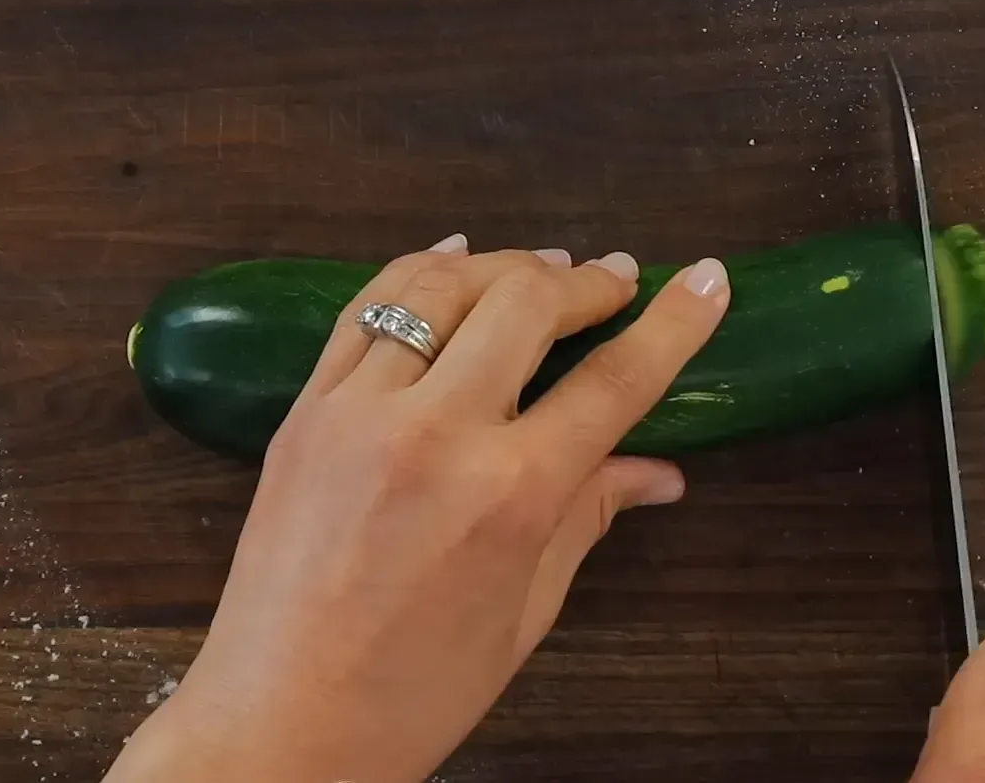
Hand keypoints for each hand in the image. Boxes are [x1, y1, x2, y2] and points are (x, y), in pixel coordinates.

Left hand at [106, 234, 731, 782]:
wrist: (278, 725)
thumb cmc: (415, 692)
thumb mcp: (525, 612)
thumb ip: (588, 518)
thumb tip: (659, 471)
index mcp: (509, 495)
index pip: (614, 382)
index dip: (673, 324)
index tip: (706, 279)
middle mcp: (435, 434)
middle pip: (527, 304)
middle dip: (586, 282)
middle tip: (616, 282)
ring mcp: (358, 413)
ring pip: (441, 287)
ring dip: (505, 265)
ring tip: (545, 269)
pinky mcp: (304, 411)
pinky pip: (364, 310)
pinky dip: (416, 272)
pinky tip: (452, 260)